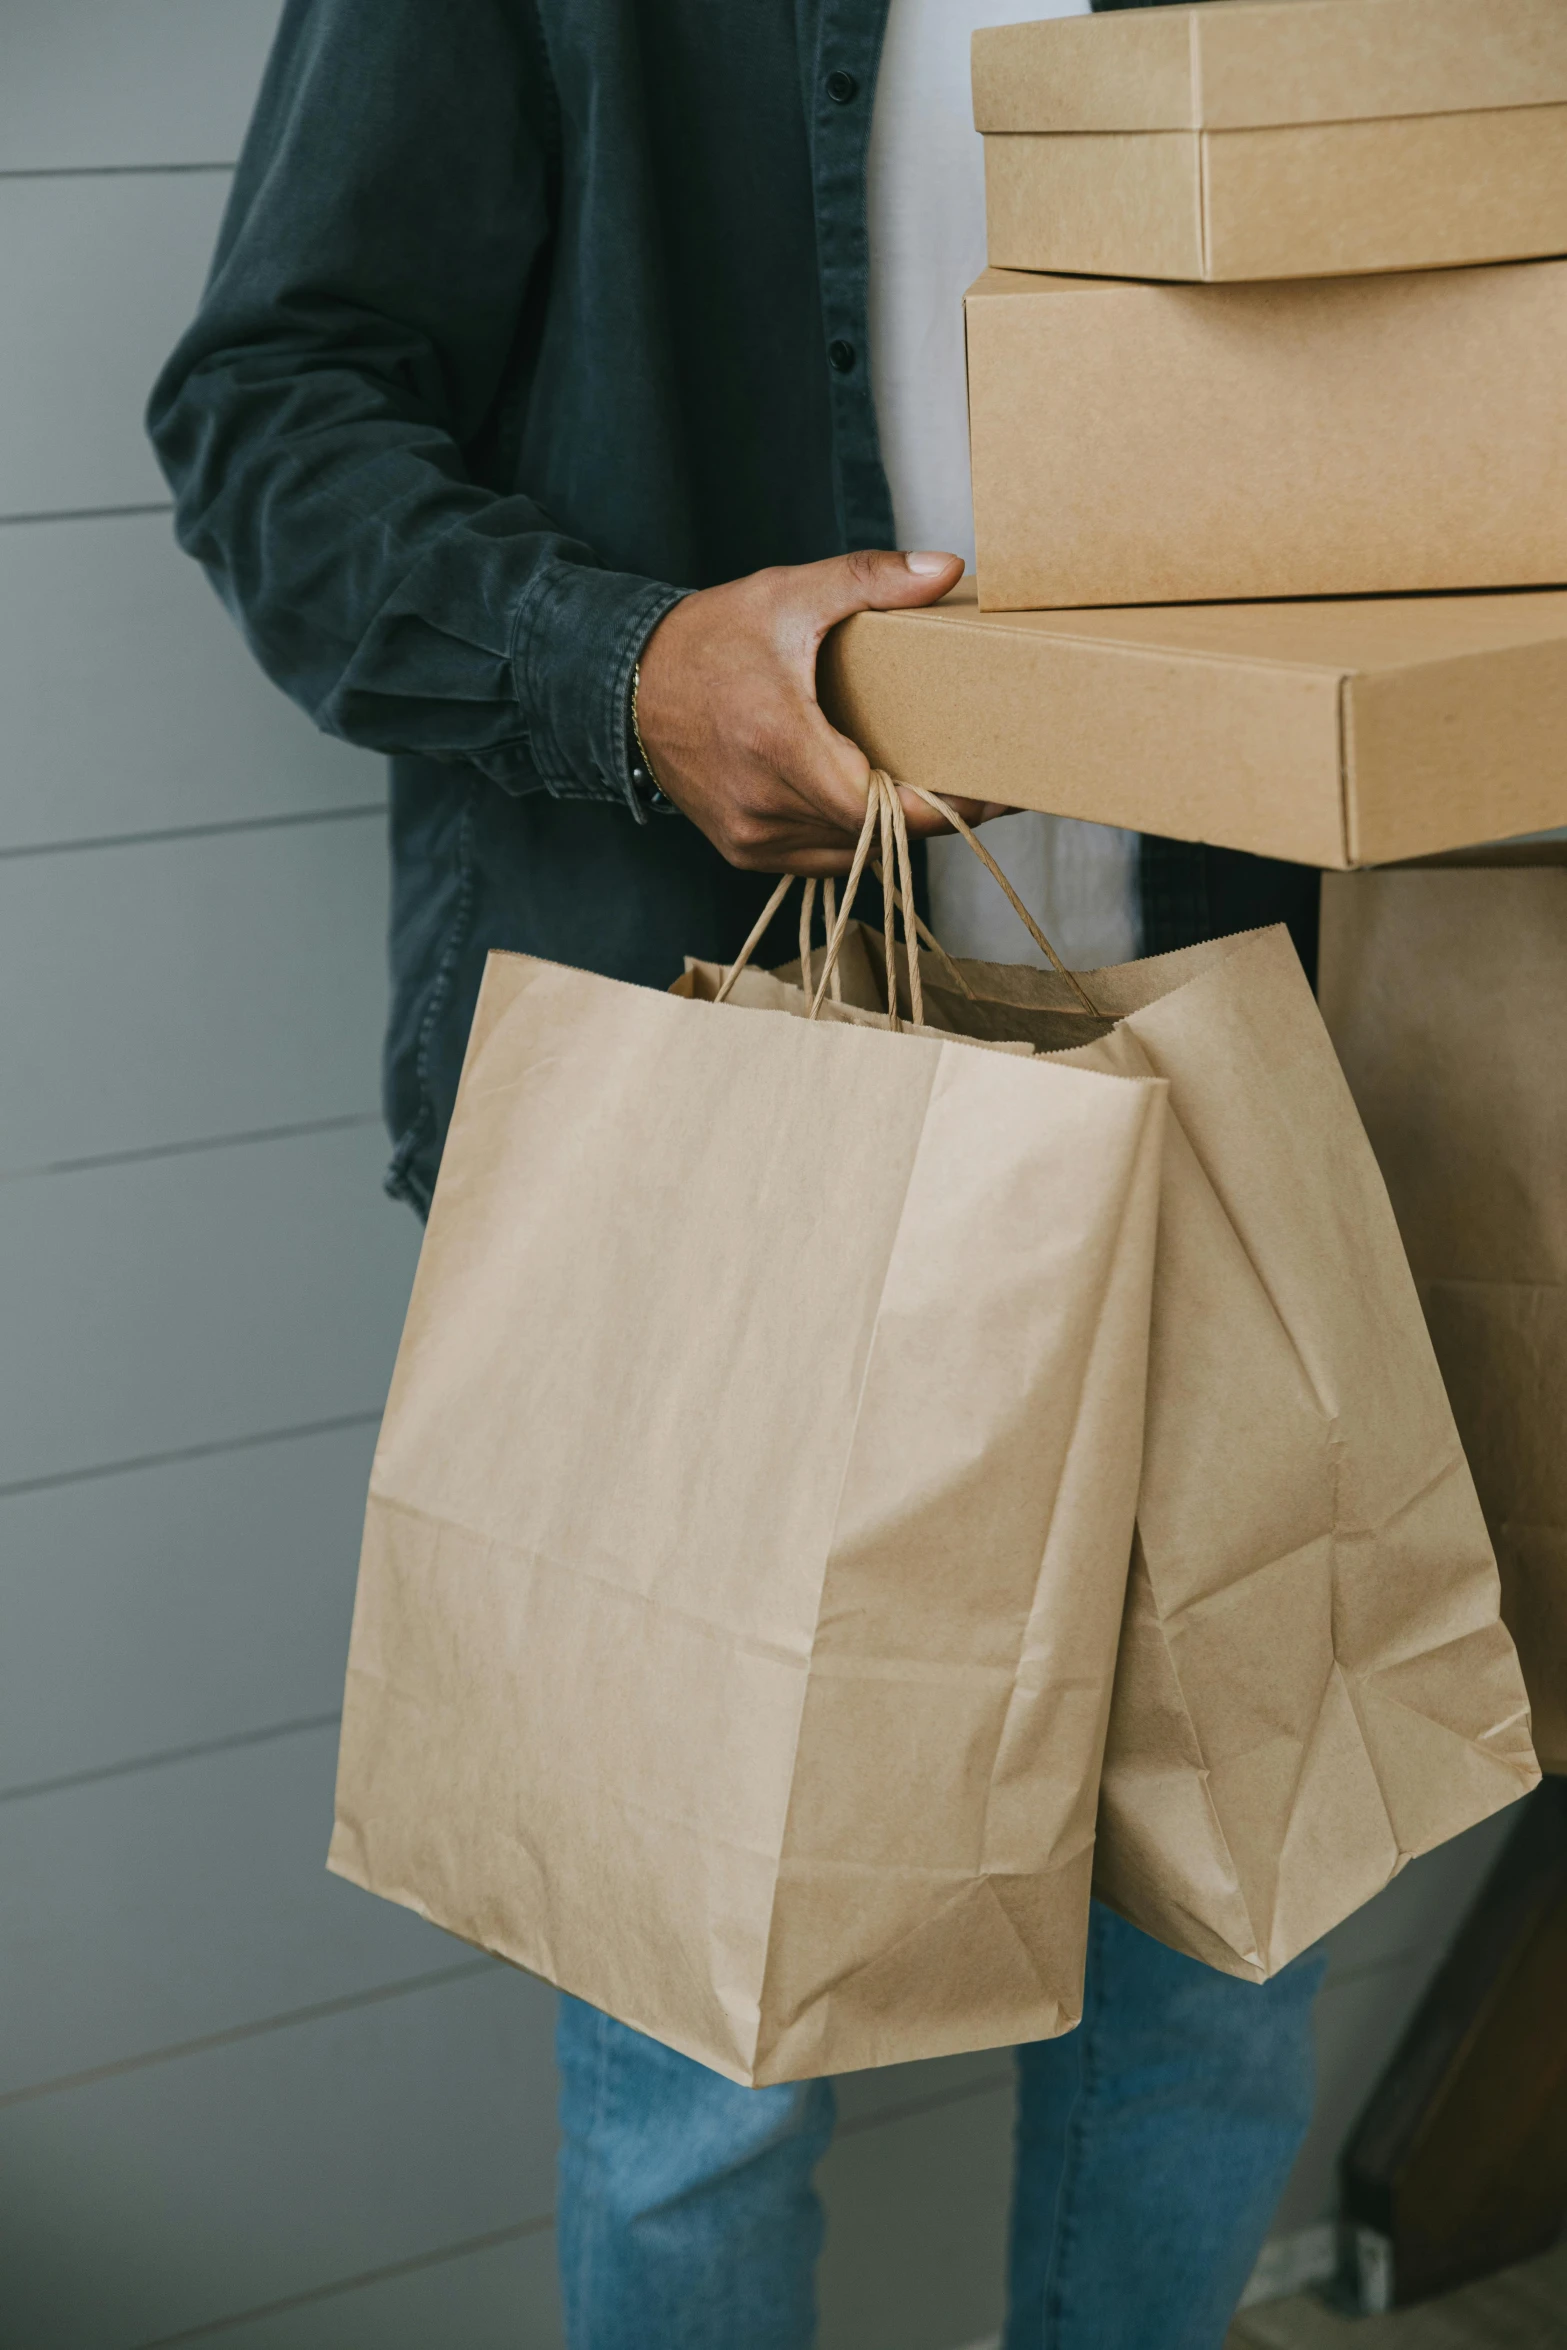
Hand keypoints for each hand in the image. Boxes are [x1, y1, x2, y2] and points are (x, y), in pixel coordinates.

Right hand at [634, 549, 1014, 873]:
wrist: (624, 687)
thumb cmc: (706, 640)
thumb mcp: (786, 594)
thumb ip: (869, 579)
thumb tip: (946, 568)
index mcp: (780, 747)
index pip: (881, 809)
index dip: (945, 807)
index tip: (994, 790)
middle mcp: (764, 807)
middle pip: (877, 834)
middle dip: (933, 811)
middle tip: (985, 780)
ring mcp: (753, 838)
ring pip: (853, 852)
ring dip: (894, 828)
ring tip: (938, 789)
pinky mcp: (746, 851)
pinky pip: (823, 857)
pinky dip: (855, 835)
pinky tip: (878, 802)